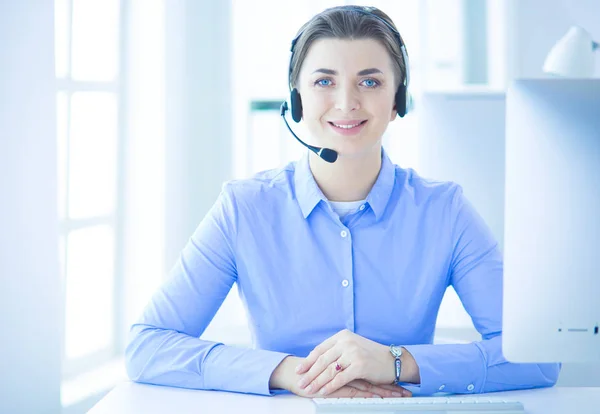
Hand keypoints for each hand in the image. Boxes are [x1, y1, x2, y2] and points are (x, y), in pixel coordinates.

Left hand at [270, 356, 409, 397]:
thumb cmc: (371, 355)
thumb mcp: (353, 346)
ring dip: (317, 381)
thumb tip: (318, 359)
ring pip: (329, 370)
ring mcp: (353, 353)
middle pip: (322, 360)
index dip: (308, 361)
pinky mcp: (359, 365)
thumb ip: (337, 350)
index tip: (299, 369)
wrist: (392, 360)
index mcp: (342, 336)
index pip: (320, 349)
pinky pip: (340, 378)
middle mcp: (346, 342)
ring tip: (309, 389)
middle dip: (309, 373)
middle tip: (300, 382)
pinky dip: (330, 386)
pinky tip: (323, 391)